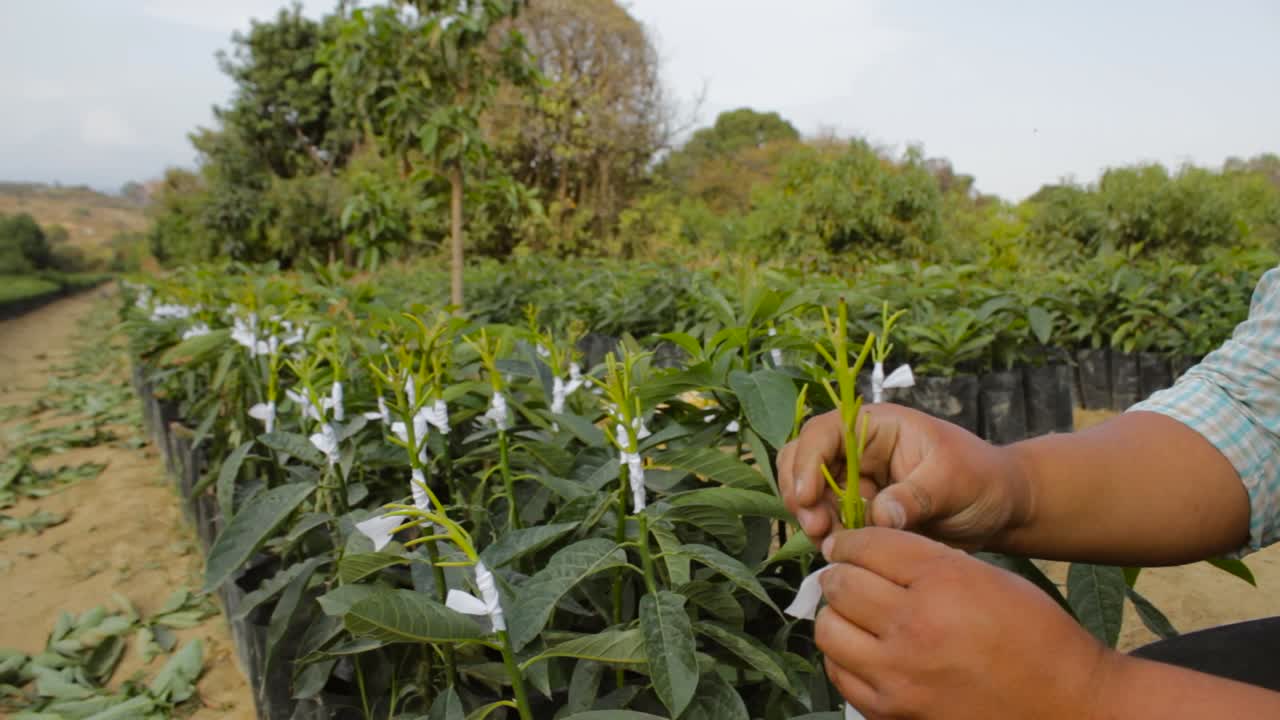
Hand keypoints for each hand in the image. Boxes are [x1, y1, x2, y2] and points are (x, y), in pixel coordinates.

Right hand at [777, 404, 1029, 549]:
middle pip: (802, 459)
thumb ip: (916, 495)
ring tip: (831, 544)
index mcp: (878, 426)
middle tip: (816, 527)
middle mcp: (858, 449)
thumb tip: (879, 515)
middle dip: (801, 492)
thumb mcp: (955, 481)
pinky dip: (826, 535)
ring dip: (811, 518)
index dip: (808, 461)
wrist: (999, 508)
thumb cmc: (982, 479)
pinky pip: (828, 519)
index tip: (809, 497)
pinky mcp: (858, 510)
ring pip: (809, 493)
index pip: (825, 432)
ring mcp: (855, 480)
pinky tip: (840, 552)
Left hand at [816, 528, 1109, 718]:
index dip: (850, 542)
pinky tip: (863, 650)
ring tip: (853, 614)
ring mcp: (899, 674)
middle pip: (840, 584)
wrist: (1068, 706)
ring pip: (829, 629)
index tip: (846, 545)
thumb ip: (927, 563)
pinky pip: (840, 674)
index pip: (867, 545)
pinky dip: (844, 658)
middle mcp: (914, 625)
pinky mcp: (893, 711)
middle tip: (847, 575)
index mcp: (942, 581)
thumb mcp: (988, 578)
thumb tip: (868, 554)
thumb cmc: (1036, 636)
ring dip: (837, 615)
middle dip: (840, 574)